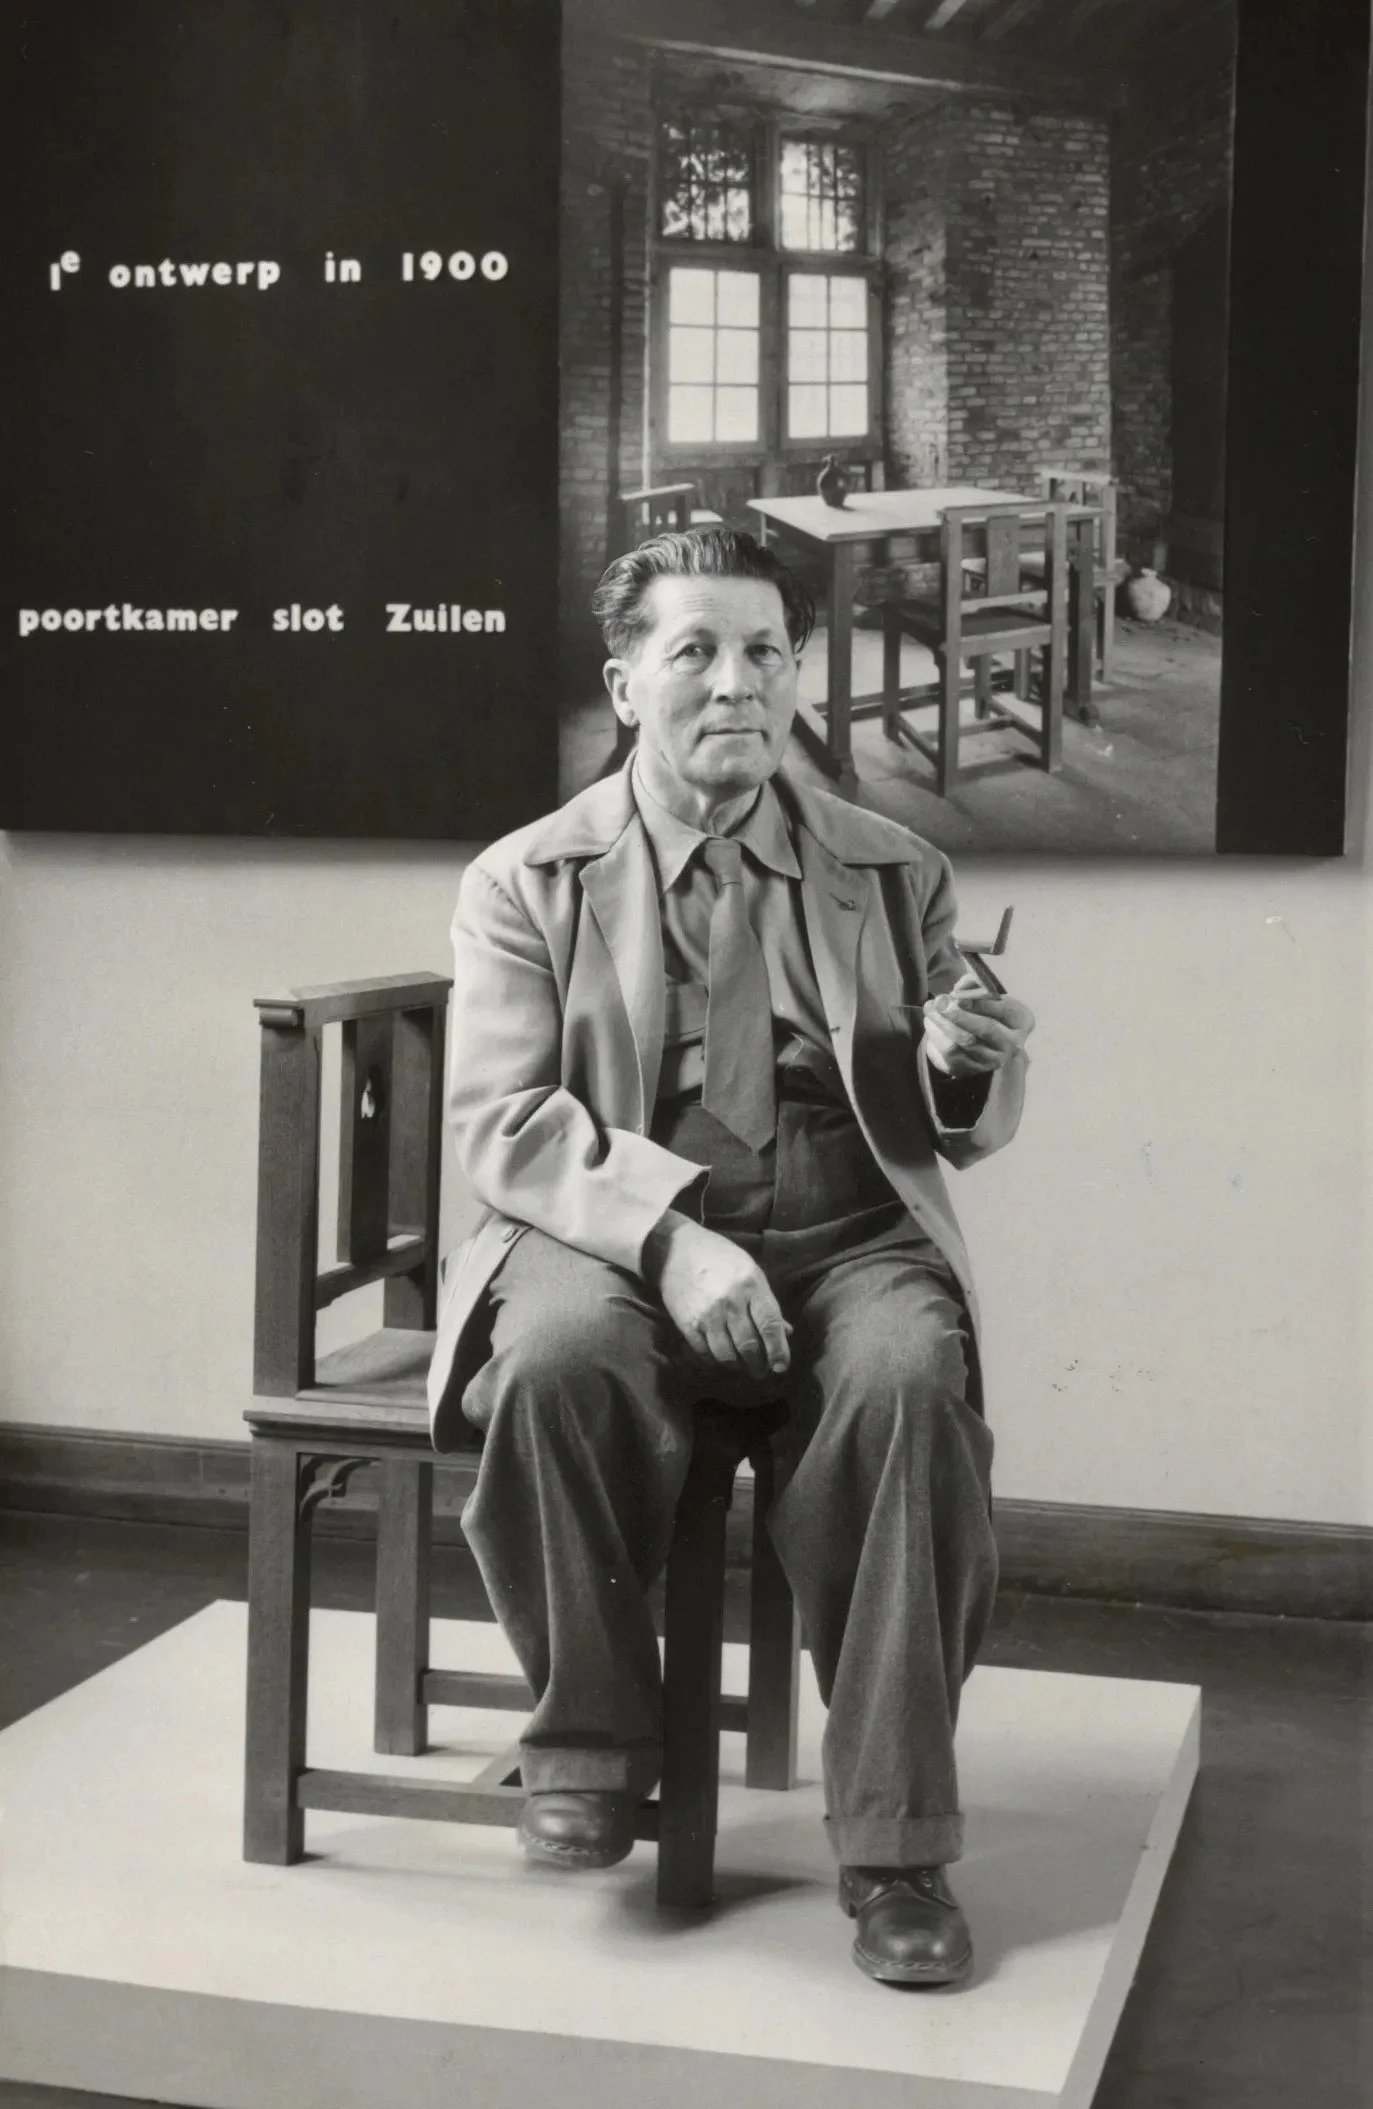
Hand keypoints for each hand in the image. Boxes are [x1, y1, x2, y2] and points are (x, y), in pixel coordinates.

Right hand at [642, 1211, 790, 1381]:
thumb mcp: (750, 1271)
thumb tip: (786, 1332)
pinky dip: (715, 1361)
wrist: (675, 1250)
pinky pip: (705, 1353)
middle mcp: (731, 1302)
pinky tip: (720, 1358)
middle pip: (749, 1346)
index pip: (770, 1325)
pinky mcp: (687, 1324)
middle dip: (758, 1365)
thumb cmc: (720, 1258)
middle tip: (760, 1371)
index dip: (778, 1350)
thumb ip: (767, 1303)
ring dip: (737, 1366)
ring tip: (742, 1366)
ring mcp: (707, 1315)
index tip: (781, 1366)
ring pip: (727, 1355)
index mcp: (751, 1286)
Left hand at [922, 971, 1034, 1077]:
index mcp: (1021, 1021)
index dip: (980, 1002)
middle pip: (986, 1029)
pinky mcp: (971, 1070)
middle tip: (940, 1002)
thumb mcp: (984, 992)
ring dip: (943, 1024)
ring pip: (964, 1043)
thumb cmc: (985, 1009)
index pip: (1004, 1010)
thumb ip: (974, 985)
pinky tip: (930, 1023)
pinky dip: (936, 1037)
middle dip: (959, 1014)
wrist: (980, 1040)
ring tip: (930, 1009)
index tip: (958, 996)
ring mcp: (993, 1061)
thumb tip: (961, 987)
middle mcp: (1013, 1045)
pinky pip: (950, 1055)